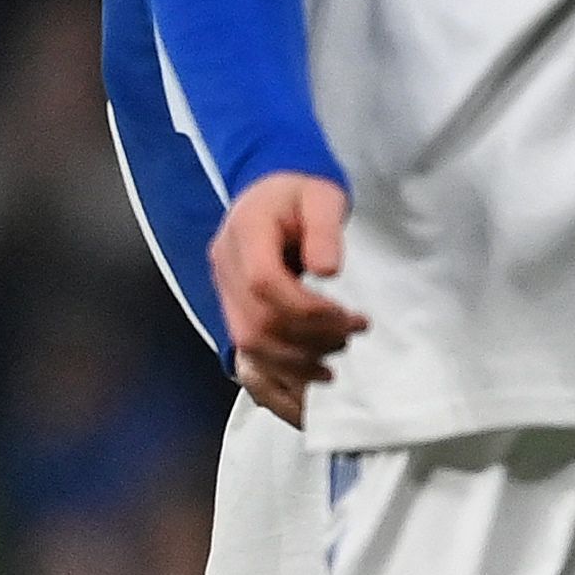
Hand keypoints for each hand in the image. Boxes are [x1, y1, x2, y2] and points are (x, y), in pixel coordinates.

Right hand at [213, 173, 365, 429]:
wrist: (273, 186)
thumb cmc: (303, 189)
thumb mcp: (322, 196)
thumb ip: (325, 229)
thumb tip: (328, 270)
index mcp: (245, 234)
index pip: (265, 284)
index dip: (308, 309)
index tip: (349, 317)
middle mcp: (224, 266)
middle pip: (255, 322)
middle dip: (307, 340)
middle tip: (351, 337)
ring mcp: (223, 290)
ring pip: (247, 344)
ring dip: (294, 363)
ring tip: (336, 359)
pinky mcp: (232, 307)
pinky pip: (245, 351)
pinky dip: (275, 375)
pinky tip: (308, 387)